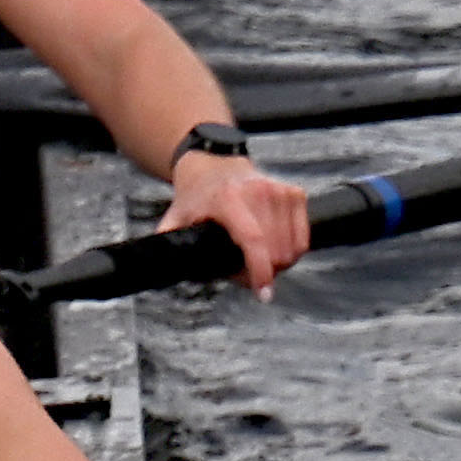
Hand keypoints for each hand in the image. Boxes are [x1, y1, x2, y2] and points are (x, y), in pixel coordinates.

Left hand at [158, 153, 315, 291]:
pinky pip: (302, 238)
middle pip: (275, 251)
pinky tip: (273, 249)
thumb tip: (157, 267)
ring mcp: (280, 191)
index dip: (260, 271)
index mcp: (228, 199)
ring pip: (292, 249)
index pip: (253, 240)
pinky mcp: (295, 193)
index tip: (263, 294)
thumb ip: (167, 242)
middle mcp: (258, 192)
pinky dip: (291, 251)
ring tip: (257, 261)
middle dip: (263, 272)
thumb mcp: (176, 218)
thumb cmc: (197, 198)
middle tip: (245, 274)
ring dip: (278, 264)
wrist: (216, 166)